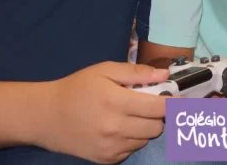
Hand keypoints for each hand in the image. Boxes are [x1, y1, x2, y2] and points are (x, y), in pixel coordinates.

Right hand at [35, 62, 169, 164]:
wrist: (46, 116)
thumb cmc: (77, 88)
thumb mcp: (104, 70)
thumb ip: (135, 73)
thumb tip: (165, 74)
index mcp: (116, 102)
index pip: (158, 108)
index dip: (173, 103)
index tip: (180, 98)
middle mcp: (116, 128)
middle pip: (157, 127)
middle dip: (158, 115)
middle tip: (149, 105)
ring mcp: (111, 146)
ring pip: (146, 139)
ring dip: (146, 127)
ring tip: (131, 116)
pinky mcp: (107, 159)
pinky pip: (132, 149)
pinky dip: (133, 139)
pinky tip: (120, 128)